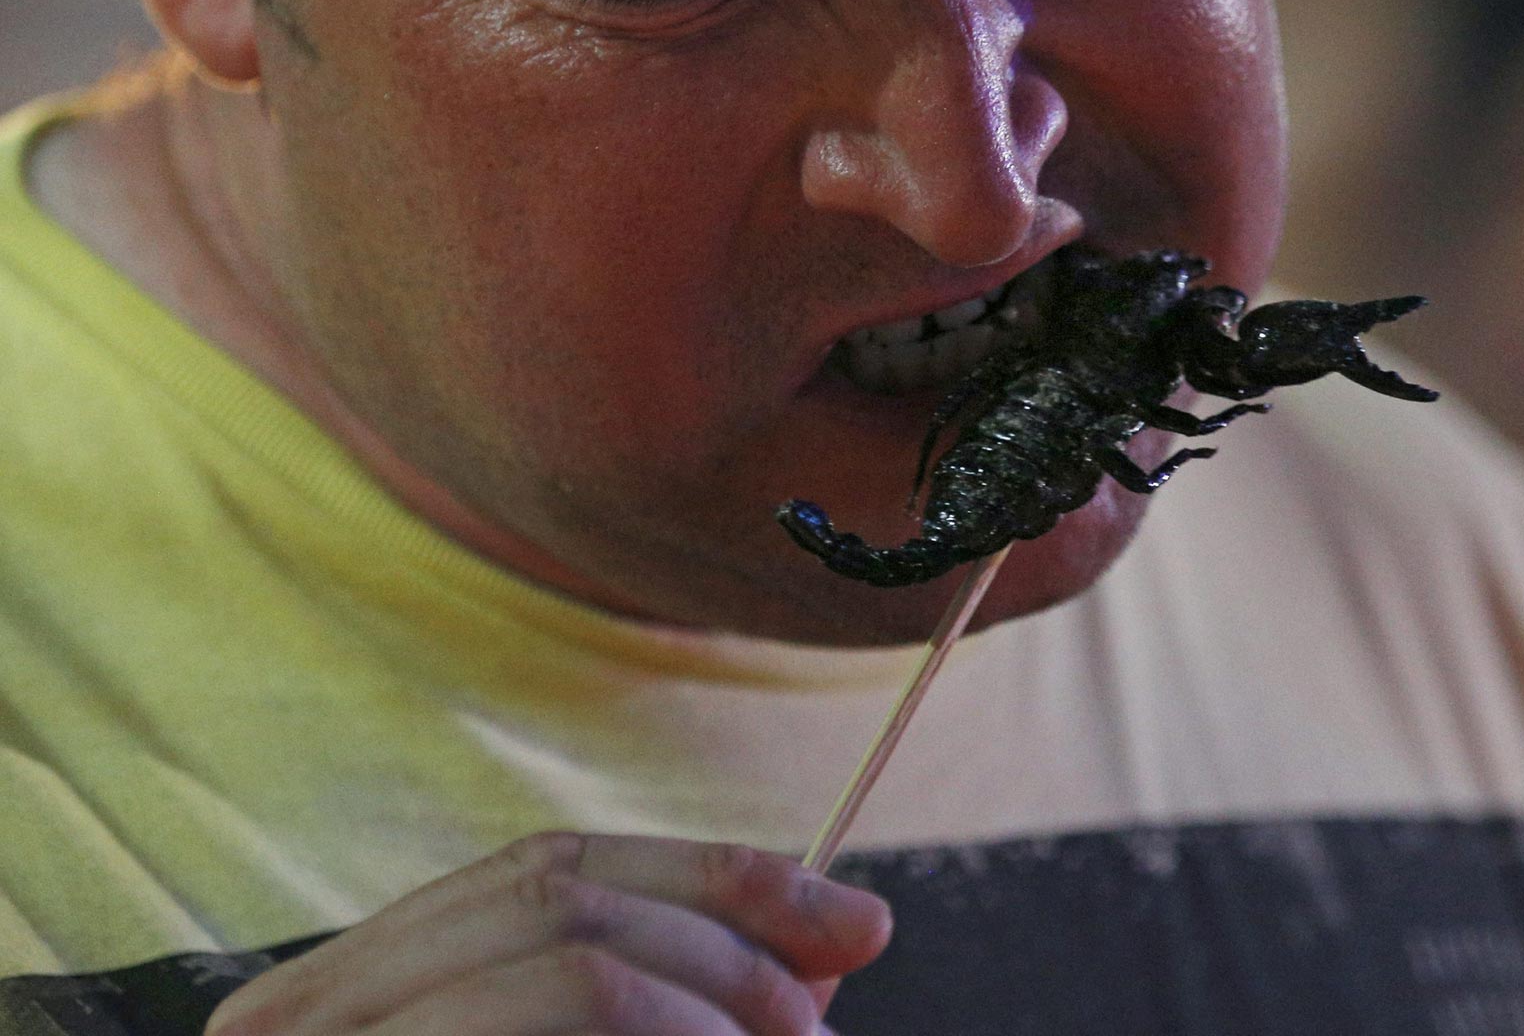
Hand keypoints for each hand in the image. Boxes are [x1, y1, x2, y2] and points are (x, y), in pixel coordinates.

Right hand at [203, 832, 892, 1035]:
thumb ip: (661, 1008)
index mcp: (343, 992)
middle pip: (563, 901)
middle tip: (820, 1019)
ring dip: (711, 1006)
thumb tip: (830, 944)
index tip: (851, 918)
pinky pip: (561, 1028)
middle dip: (724, 943)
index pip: (550, 869)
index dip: (712, 877)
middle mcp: (305, 1016)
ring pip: (575, 972)